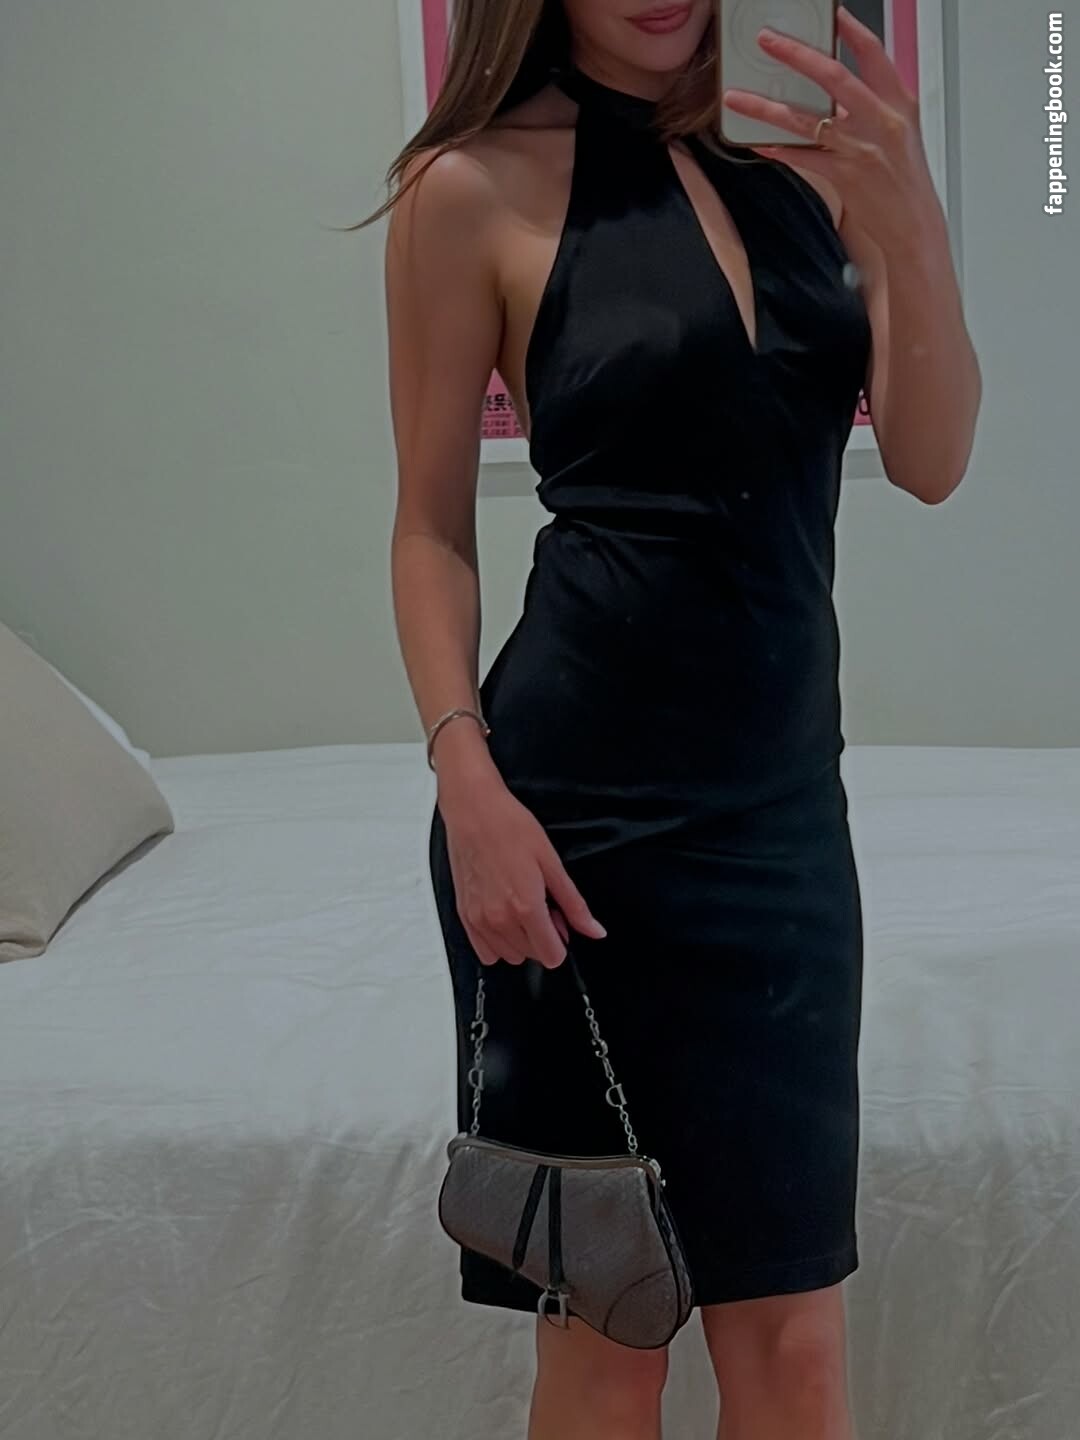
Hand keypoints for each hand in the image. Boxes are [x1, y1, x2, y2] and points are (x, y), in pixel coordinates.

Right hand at [440, 781, 606, 968]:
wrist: (474, 811)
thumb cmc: (510, 828)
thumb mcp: (552, 863)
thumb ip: (574, 904)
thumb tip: (593, 930)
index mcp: (526, 907)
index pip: (552, 956)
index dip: (562, 940)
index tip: (559, 919)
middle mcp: (500, 919)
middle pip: (532, 956)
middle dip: (542, 936)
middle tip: (541, 904)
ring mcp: (479, 920)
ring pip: (509, 956)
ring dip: (520, 940)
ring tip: (520, 907)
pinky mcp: (464, 915)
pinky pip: (484, 951)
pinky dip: (497, 942)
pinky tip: (503, 917)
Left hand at [721, 5, 939, 254]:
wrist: (914, 223)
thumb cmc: (906, 179)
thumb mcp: (901, 131)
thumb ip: (875, 105)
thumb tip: (840, 91)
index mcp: (897, 102)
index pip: (873, 53)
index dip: (849, 29)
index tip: (830, 12)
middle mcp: (880, 119)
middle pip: (834, 76)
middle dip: (796, 55)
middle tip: (767, 41)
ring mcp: (860, 147)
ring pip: (806, 119)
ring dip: (766, 107)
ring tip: (738, 98)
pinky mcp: (844, 175)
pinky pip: (802, 157)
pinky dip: (779, 149)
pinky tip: (759, 143)